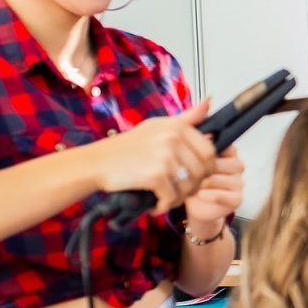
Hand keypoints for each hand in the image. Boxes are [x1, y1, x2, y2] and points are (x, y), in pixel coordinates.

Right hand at [87, 101, 214, 214]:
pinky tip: (156, 204)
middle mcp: (175, 138)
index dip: (205, 169)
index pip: (210, 152)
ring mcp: (166, 156)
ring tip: (166, 198)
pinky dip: (165, 205)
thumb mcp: (157, 127)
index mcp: (178, 126)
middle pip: (203, 171)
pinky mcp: (156, 175)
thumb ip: (185, 119)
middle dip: (194, 186)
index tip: (193, 176)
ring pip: (190, 187)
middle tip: (179, 191)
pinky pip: (172, 197)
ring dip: (180, 198)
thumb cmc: (127, 147)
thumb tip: (208, 102)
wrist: (97, 162)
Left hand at [183, 147, 244, 237]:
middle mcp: (238, 166)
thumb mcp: (194, 163)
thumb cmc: (195, 182)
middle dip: (199, 171)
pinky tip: (200, 195)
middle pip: (216, 162)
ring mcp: (239, 183)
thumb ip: (198, 148)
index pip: (224, 145)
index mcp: (230, 154)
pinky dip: (205, 195)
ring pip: (214, 178)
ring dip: (200, 184)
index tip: (193, 156)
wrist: (199, 207)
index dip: (206, 152)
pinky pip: (219, 194)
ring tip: (193, 187)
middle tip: (189, 177)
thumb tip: (204, 135)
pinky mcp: (237, 198)